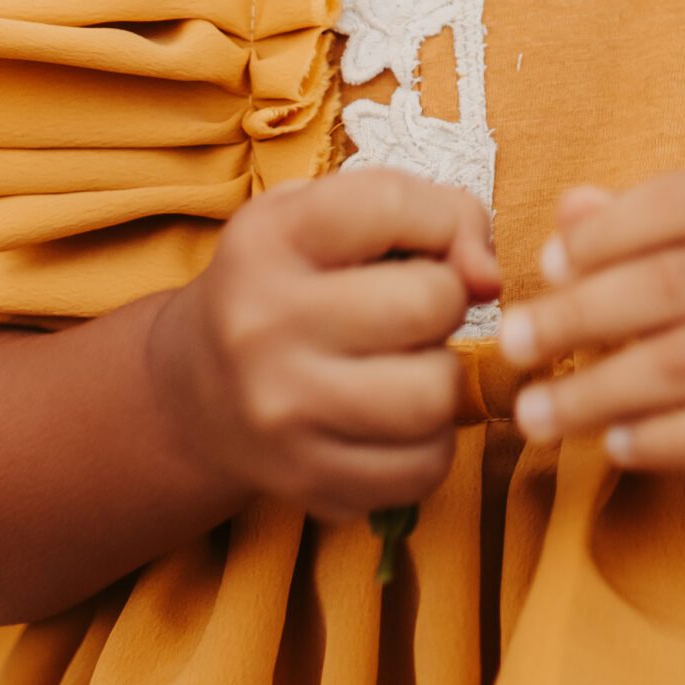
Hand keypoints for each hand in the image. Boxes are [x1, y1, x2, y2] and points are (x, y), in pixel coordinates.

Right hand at [146, 165, 499, 526]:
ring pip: (436, 395)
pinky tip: (394, 420)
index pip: (393, 203)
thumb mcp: (332, 217)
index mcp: (268, 238)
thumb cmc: (290, 283)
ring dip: (442, 378)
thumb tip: (489, 279)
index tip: (425, 244)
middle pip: (430, 303)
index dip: (440, 221)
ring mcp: (282, 411)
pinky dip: (430, 444)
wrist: (194, 392)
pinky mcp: (306, 481)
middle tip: (414, 312)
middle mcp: (263, 324)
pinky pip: (424, 468)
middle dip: (445, 302)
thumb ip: (428, 212)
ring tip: (407, 365)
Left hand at [497, 168, 684, 525]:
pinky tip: (610, 446)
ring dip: (596, 389)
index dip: (610, 229)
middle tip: (512, 344)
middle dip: (580, 313)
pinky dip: (656, 439)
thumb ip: (633, 238)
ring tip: (534, 413)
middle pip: (673, 284)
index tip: (545, 265)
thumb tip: (569, 206)